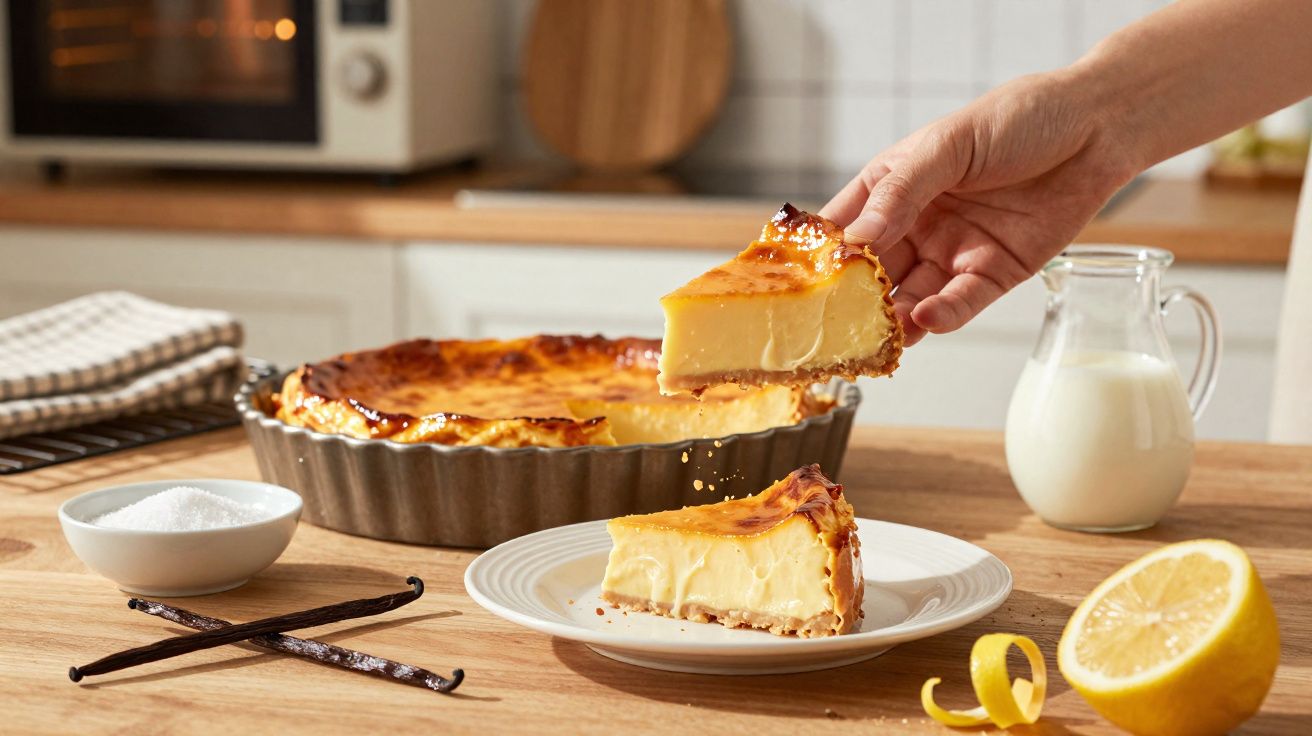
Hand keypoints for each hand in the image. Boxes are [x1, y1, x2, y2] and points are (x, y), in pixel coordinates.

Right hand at [820, 72, 1138, 344]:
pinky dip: (942, 315)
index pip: (842, 228)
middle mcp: (915, 225)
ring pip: (911, 297)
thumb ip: (902, 192)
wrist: (1096, 128)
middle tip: (834, 327)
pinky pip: (961, 303)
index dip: (820, 257)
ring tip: (878, 335)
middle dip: (853, 301)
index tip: (798, 285)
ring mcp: (952, 253)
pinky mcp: (992, 275)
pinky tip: (926, 319)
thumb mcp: (948, 145)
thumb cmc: (1018, 118)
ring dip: (894, 318)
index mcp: (891, 188)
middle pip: (872, 273)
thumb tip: (856, 238)